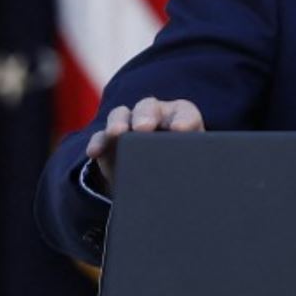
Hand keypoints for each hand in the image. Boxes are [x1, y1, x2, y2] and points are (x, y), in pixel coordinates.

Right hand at [85, 97, 204, 183]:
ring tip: (117, 133)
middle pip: (149, 107)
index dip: (184, 119)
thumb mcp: (190, 170)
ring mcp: (128, 125)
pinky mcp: (108, 141)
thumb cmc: (181, 172)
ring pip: (121, 115)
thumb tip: (201, 188)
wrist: (157, 186)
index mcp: (181, 119)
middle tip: (144, 128)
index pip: (185, 113)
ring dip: (118, 122)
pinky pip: (101, 137)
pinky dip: (97, 142)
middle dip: (146, 115)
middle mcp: (154, 116)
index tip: (181, 130)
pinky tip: (94, 153)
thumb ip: (195, 171)